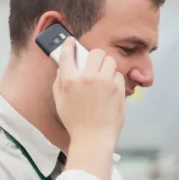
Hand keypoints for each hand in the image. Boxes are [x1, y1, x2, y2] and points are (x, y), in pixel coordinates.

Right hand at [54, 38, 125, 179]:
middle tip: (93, 64)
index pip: (68, 53)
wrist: (93, 138)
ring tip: (102, 77)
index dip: (69, 45)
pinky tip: (109, 89)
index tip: (71, 42)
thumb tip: (63, 67)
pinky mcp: (118, 89)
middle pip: (95, 52)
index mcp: (70, 80)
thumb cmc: (76, 122)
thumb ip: (60, 81)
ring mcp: (105, 83)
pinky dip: (114, 79)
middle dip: (94, 56)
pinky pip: (118, 75)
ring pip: (110, 61)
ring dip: (106, 66)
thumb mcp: (60, 101)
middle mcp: (87, 78)